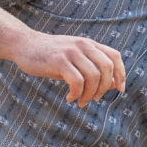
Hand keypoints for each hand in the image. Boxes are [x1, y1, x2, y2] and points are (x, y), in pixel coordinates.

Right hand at [10, 29, 125, 106]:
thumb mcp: (76, 61)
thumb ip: (94, 70)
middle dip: (105, 88)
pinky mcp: (59, 60)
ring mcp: (71, 52)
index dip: (121, 74)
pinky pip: (77, 81)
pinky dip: (77, 93)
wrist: (24, 45)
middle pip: (107, 68)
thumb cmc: (51, 57)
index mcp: (89, 44)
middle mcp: (83, 45)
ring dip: (90, 94)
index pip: (115, 56)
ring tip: (81, 101)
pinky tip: (70, 97)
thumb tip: (114, 85)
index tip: (119, 90)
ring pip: (93, 76)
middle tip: (95, 98)